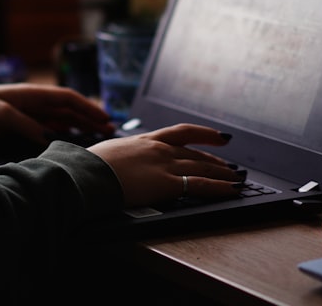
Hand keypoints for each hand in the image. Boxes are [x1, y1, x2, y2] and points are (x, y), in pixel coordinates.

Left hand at [0, 83, 113, 146]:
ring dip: (76, 128)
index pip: (66, 98)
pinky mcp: (12, 130)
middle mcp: (28, 104)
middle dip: (88, 118)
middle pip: (66, 110)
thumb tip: (51, 138)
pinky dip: (58, 136)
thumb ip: (26, 126)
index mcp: (28, 94)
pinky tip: (66, 144)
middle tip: (109, 132)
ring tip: (95, 139)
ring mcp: (21, 117)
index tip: (106, 119)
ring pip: (57, 121)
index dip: (88, 108)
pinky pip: (42, 132)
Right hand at [88, 124, 241, 206]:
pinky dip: (220, 187)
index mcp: (145, 139)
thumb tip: (117, 162)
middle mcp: (159, 149)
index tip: (217, 135)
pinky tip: (231, 189)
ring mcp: (164, 165)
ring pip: (202, 167)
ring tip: (236, 179)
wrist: (86, 174)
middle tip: (230, 165)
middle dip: (216, 159)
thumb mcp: (107, 152)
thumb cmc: (89, 165)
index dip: (203, 133)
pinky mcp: (167, 184)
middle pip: (196, 153)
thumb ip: (121, 155)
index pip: (181, 132)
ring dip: (222, 174)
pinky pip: (201, 185)